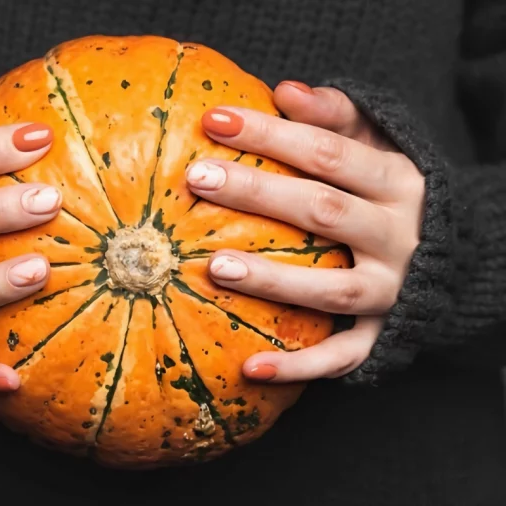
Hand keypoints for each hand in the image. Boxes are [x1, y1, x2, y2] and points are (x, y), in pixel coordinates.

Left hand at [187, 81, 424, 382]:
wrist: (459, 255)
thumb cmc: (391, 192)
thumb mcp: (378, 146)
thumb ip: (337, 116)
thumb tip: (285, 89)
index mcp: (396, 180)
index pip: (328, 152)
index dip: (271, 134)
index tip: (212, 120)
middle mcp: (399, 235)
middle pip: (322, 211)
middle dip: (258, 192)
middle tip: (198, 179)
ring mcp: (393, 290)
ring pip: (332, 289)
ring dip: (275, 280)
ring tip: (215, 268)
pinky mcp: (385, 334)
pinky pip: (344, 356)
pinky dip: (301, 367)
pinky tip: (250, 369)